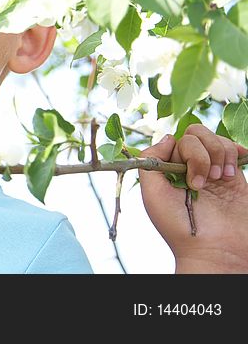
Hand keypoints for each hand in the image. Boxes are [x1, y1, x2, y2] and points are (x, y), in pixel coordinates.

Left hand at [138, 125, 247, 272]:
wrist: (215, 250)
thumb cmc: (179, 226)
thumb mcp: (152, 194)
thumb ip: (151, 162)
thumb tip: (168, 137)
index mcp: (168, 169)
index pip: (173, 141)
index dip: (178, 150)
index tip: (181, 174)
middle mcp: (189, 166)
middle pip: (193, 135)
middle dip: (198, 155)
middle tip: (199, 184)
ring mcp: (211, 170)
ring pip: (214, 138)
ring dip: (216, 155)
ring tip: (218, 179)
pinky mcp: (233, 175)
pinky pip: (232, 147)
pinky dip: (233, 152)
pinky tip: (230, 174)